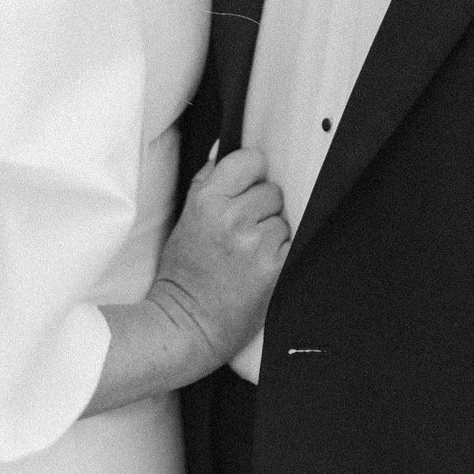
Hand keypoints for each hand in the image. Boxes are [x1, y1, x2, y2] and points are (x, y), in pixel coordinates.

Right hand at [146, 147, 289, 375]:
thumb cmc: (182, 273)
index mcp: (207, 199)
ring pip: (283, 218)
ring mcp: (255, 243)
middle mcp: (232, 217)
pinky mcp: (273, 268)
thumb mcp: (186, 218)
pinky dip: (279, 253)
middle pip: (272, 189)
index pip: (250, 160)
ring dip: (272, 232)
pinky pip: (290, 244)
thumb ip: (208, 182)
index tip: (247, 186)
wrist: (186, 324)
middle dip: (262, 206)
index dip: (252, 173)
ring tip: (248, 252)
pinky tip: (258, 266)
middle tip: (242, 229)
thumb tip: (226, 149)